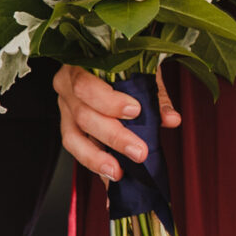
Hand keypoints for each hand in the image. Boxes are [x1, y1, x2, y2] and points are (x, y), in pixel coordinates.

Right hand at [53, 65, 180, 180]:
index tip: (135, 111)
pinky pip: (76, 149)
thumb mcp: (139, 70)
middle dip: (113, 136)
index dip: (109, 102)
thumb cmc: (120, 64)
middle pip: (83, 116)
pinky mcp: (67, 127)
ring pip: (73, 138)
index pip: (86, 86)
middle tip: (139, 151)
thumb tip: (171, 119)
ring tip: (118, 172)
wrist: (103, 60)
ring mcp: (65, 110)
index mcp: (79, 68)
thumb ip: (155, 94)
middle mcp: (66, 89)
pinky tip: (109, 174)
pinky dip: (94, 162)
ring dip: (97, 157)